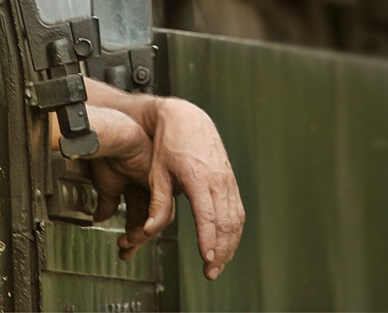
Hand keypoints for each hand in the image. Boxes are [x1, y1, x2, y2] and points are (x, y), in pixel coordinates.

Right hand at [51, 105, 156, 249]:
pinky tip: (140, 232)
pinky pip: (164, 211)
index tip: (121, 245)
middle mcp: (148, 185)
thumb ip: (107, 202)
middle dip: (136, 238)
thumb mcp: (106, 185)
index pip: (135, 214)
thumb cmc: (108, 155)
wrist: (116, 138)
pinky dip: (152, 225)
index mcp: (134, 184)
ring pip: (157, 218)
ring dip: (142, 235)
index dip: (129, 231)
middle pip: (147, 218)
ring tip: (128, 242)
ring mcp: (157, 185)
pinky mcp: (164, 185)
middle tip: (125, 250)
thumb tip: (100, 217)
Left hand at [81, 79, 244, 279]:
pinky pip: (237, 207)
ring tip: (220, 263)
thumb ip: (158, 202)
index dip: (209, 239)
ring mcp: (226, 178)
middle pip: (226, 221)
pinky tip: (229, 242)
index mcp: (198, 177)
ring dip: (231, 242)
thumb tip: (150, 229)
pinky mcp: (229, 178)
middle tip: (211, 271)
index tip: (207, 258)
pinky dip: (235, 228)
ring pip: (236, 216)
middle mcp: (217, 178)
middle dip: (221, 249)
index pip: (208, 215)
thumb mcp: (157, 172)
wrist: (185, 117)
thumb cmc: (168, 142)